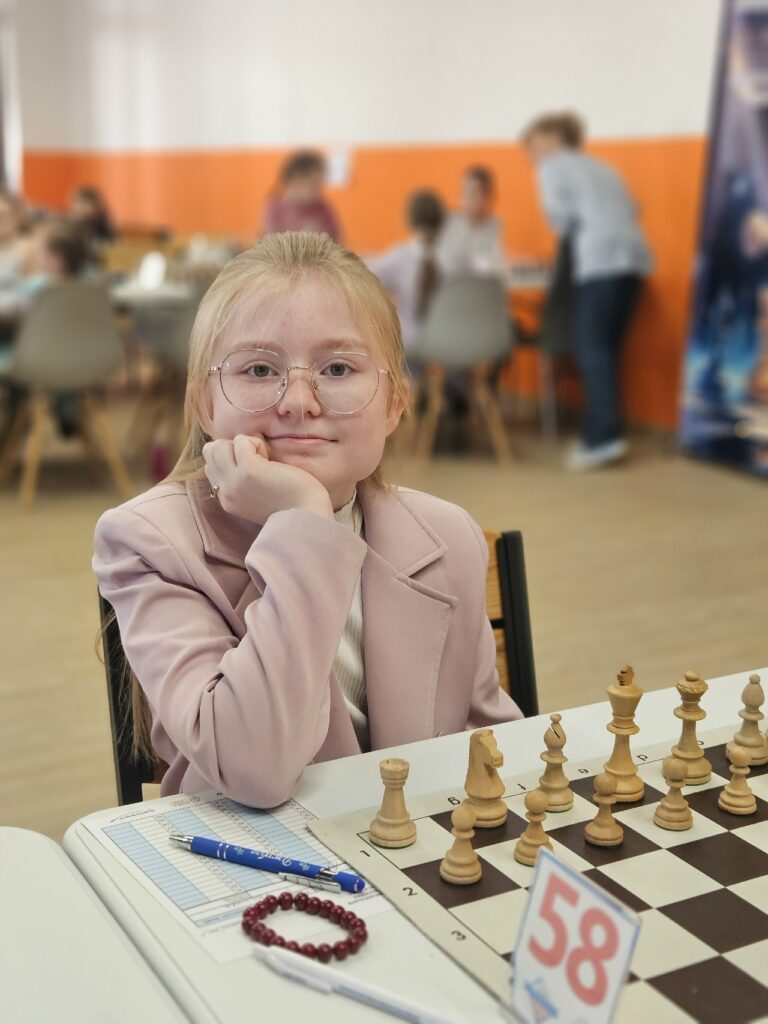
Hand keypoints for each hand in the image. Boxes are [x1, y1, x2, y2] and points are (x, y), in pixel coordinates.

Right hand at [203, 435, 332, 523]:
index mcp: (226, 500)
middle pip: (210, 452)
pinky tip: (271, 459)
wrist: (307, 517)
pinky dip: (257, 443)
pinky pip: (241, 441)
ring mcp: (234, 481)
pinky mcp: (248, 470)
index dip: (231, 458)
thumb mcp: (256, 496)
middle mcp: (225, 492)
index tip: (254, 469)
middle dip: (232, 447)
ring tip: (264, 460)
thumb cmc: (292, 504)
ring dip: (243, 444)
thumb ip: (242, 480)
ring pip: (218, 445)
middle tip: (259, 461)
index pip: (211, 466)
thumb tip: (238, 450)